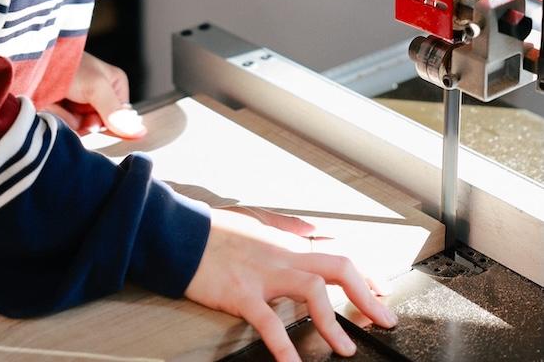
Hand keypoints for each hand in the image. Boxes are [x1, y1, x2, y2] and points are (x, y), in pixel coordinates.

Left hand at [44, 52, 145, 138]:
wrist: (34, 64)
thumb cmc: (68, 67)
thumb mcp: (96, 87)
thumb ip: (115, 112)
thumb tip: (141, 132)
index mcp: (116, 85)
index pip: (120, 119)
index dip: (106, 123)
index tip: (92, 114)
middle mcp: (100, 96)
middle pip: (99, 126)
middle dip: (83, 122)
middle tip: (72, 104)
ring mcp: (81, 104)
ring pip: (81, 129)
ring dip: (67, 120)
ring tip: (57, 102)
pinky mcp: (63, 111)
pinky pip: (65, 127)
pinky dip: (56, 119)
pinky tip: (50, 106)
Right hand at [185, 207, 396, 360]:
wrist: (183, 234)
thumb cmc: (218, 230)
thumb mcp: (258, 219)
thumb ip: (288, 225)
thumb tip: (313, 228)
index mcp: (288, 241)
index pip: (337, 253)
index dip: (365, 273)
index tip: (383, 292)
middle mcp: (283, 255)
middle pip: (337, 267)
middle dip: (366, 294)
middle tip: (385, 319)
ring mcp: (264, 273)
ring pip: (312, 289)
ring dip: (334, 321)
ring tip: (347, 348)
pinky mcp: (242, 293)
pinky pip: (268, 321)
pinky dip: (284, 346)